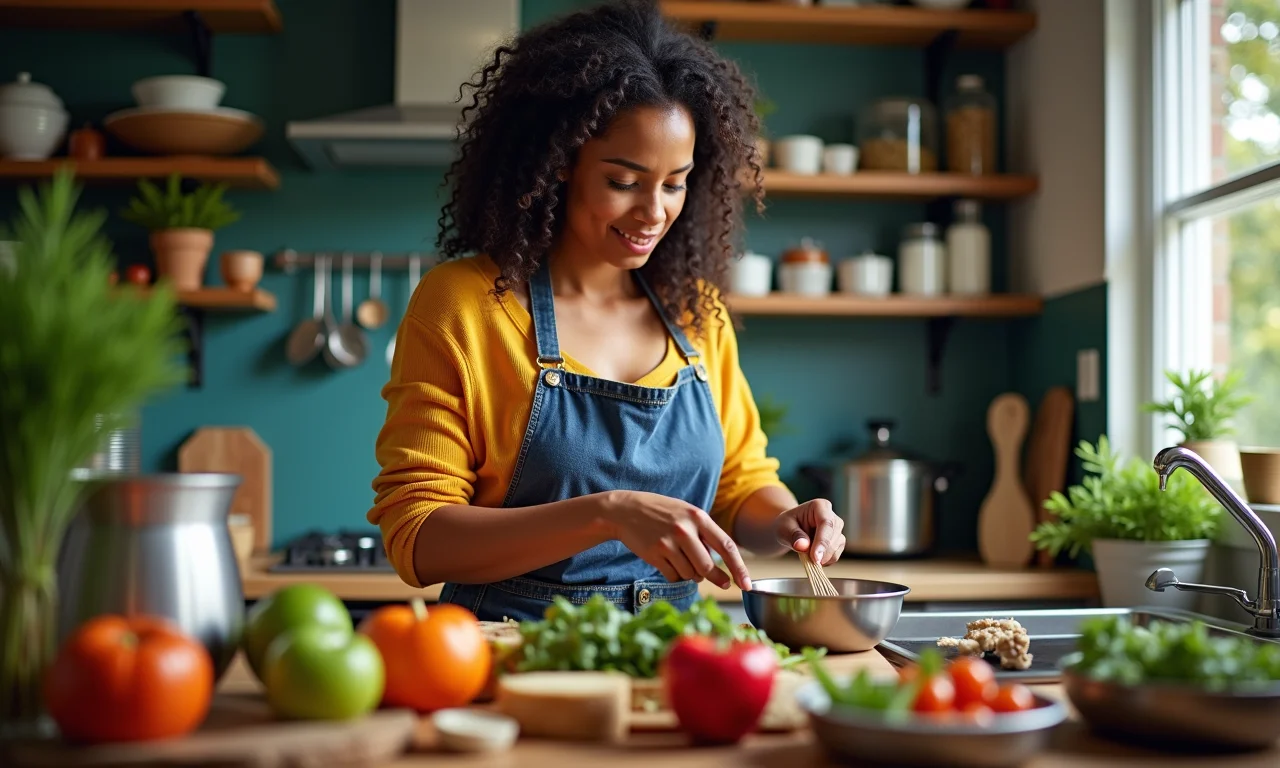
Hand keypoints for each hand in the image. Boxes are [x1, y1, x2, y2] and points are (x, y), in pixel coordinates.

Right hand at [601, 491, 752, 590]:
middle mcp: (685, 529)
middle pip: (707, 566)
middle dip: (715, 577)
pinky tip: (668, 562)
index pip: (726, 546)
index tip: (746, 585)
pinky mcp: (654, 554)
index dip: (739, 568)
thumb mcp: (687, 514)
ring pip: (690, 574)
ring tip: (682, 560)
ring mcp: (668, 542)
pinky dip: (675, 575)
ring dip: (690, 574)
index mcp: (698, 517)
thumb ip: (706, 534)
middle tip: (721, 582)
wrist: (625, 510)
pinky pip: (673, 576)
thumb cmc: (661, 513)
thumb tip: (725, 564)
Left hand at [773, 499, 844, 565]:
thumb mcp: (784, 527)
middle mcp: (832, 516)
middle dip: (822, 551)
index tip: (815, 557)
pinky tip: (813, 558)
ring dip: (823, 557)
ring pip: (837, 546)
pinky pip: (835, 555)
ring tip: (806, 556)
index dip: (822, 541)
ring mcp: (837, 529)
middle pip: (834, 536)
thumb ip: (794, 535)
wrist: (790, 530)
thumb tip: (803, 546)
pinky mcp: (838, 541)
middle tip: (809, 561)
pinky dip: (825, 561)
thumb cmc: (787, 525)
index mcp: (820, 506)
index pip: (826, 523)